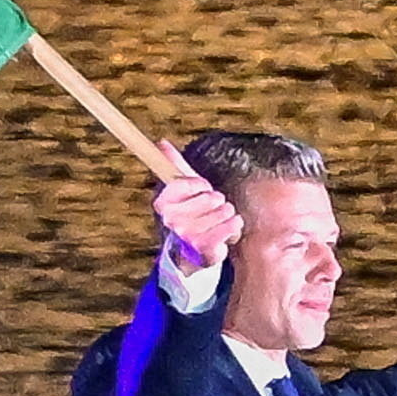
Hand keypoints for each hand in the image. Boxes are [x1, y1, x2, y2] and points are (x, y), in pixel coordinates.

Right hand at [154, 159, 238, 281]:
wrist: (191, 253)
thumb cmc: (190, 215)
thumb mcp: (183, 188)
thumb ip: (174, 165)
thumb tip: (161, 142)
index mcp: (163, 204)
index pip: (190, 183)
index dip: (201, 185)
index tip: (202, 190)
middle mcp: (172, 221)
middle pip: (212, 197)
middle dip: (217, 201)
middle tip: (210, 211)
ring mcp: (188, 236)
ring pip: (225, 211)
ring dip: (227, 215)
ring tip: (217, 222)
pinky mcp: (206, 249)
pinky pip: (233, 225)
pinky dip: (235, 226)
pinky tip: (226, 232)